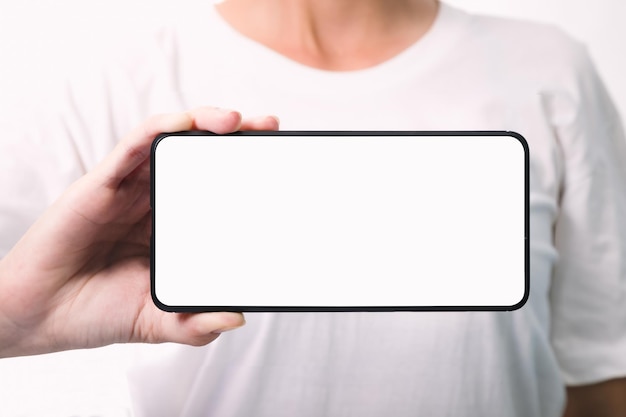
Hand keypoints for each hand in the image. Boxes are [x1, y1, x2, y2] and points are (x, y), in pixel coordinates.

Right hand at [0, 107, 278, 357]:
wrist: (40, 316)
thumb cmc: (98, 311)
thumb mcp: (158, 321)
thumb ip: (196, 323)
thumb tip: (238, 316)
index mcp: (175, 227)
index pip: (216, 189)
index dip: (246, 174)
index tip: (280, 166)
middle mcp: (157, 201)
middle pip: (201, 157)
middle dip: (238, 139)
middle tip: (271, 130)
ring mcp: (131, 189)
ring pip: (173, 142)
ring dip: (207, 123)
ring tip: (241, 121)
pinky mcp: (103, 184)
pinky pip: (134, 146)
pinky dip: (162, 129)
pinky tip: (188, 123)